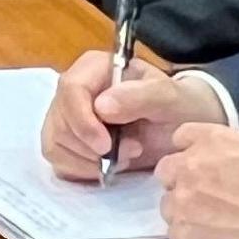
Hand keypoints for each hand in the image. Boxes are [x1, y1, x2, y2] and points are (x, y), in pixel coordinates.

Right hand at [40, 47, 228, 180]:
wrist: (183, 129)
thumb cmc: (178, 106)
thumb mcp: (170, 98)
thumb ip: (139, 96)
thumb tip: (101, 106)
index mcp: (95, 68)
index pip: (71, 89)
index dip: (82, 120)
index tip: (105, 145)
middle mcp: (75, 90)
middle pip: (60, 120)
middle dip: (92, 146)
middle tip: (131, 150)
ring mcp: (68, 117)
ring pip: (55, 142)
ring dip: (89, 160)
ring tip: (125, 157)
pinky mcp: (68, 143)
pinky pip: (59, 160)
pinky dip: (81, 170)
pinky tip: (107, 167)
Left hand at [154, 122, 238, 238]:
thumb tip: (235, 166)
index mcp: (213, 141)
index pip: (182, 137)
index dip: (192, 151)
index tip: (202, 164)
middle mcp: (190, 168)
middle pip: (167, 172)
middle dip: (184, 182)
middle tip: (211, 199)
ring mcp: (183, 207)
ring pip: (170, 208)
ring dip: (187, 213)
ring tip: (219, 227)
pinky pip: (178, 238)